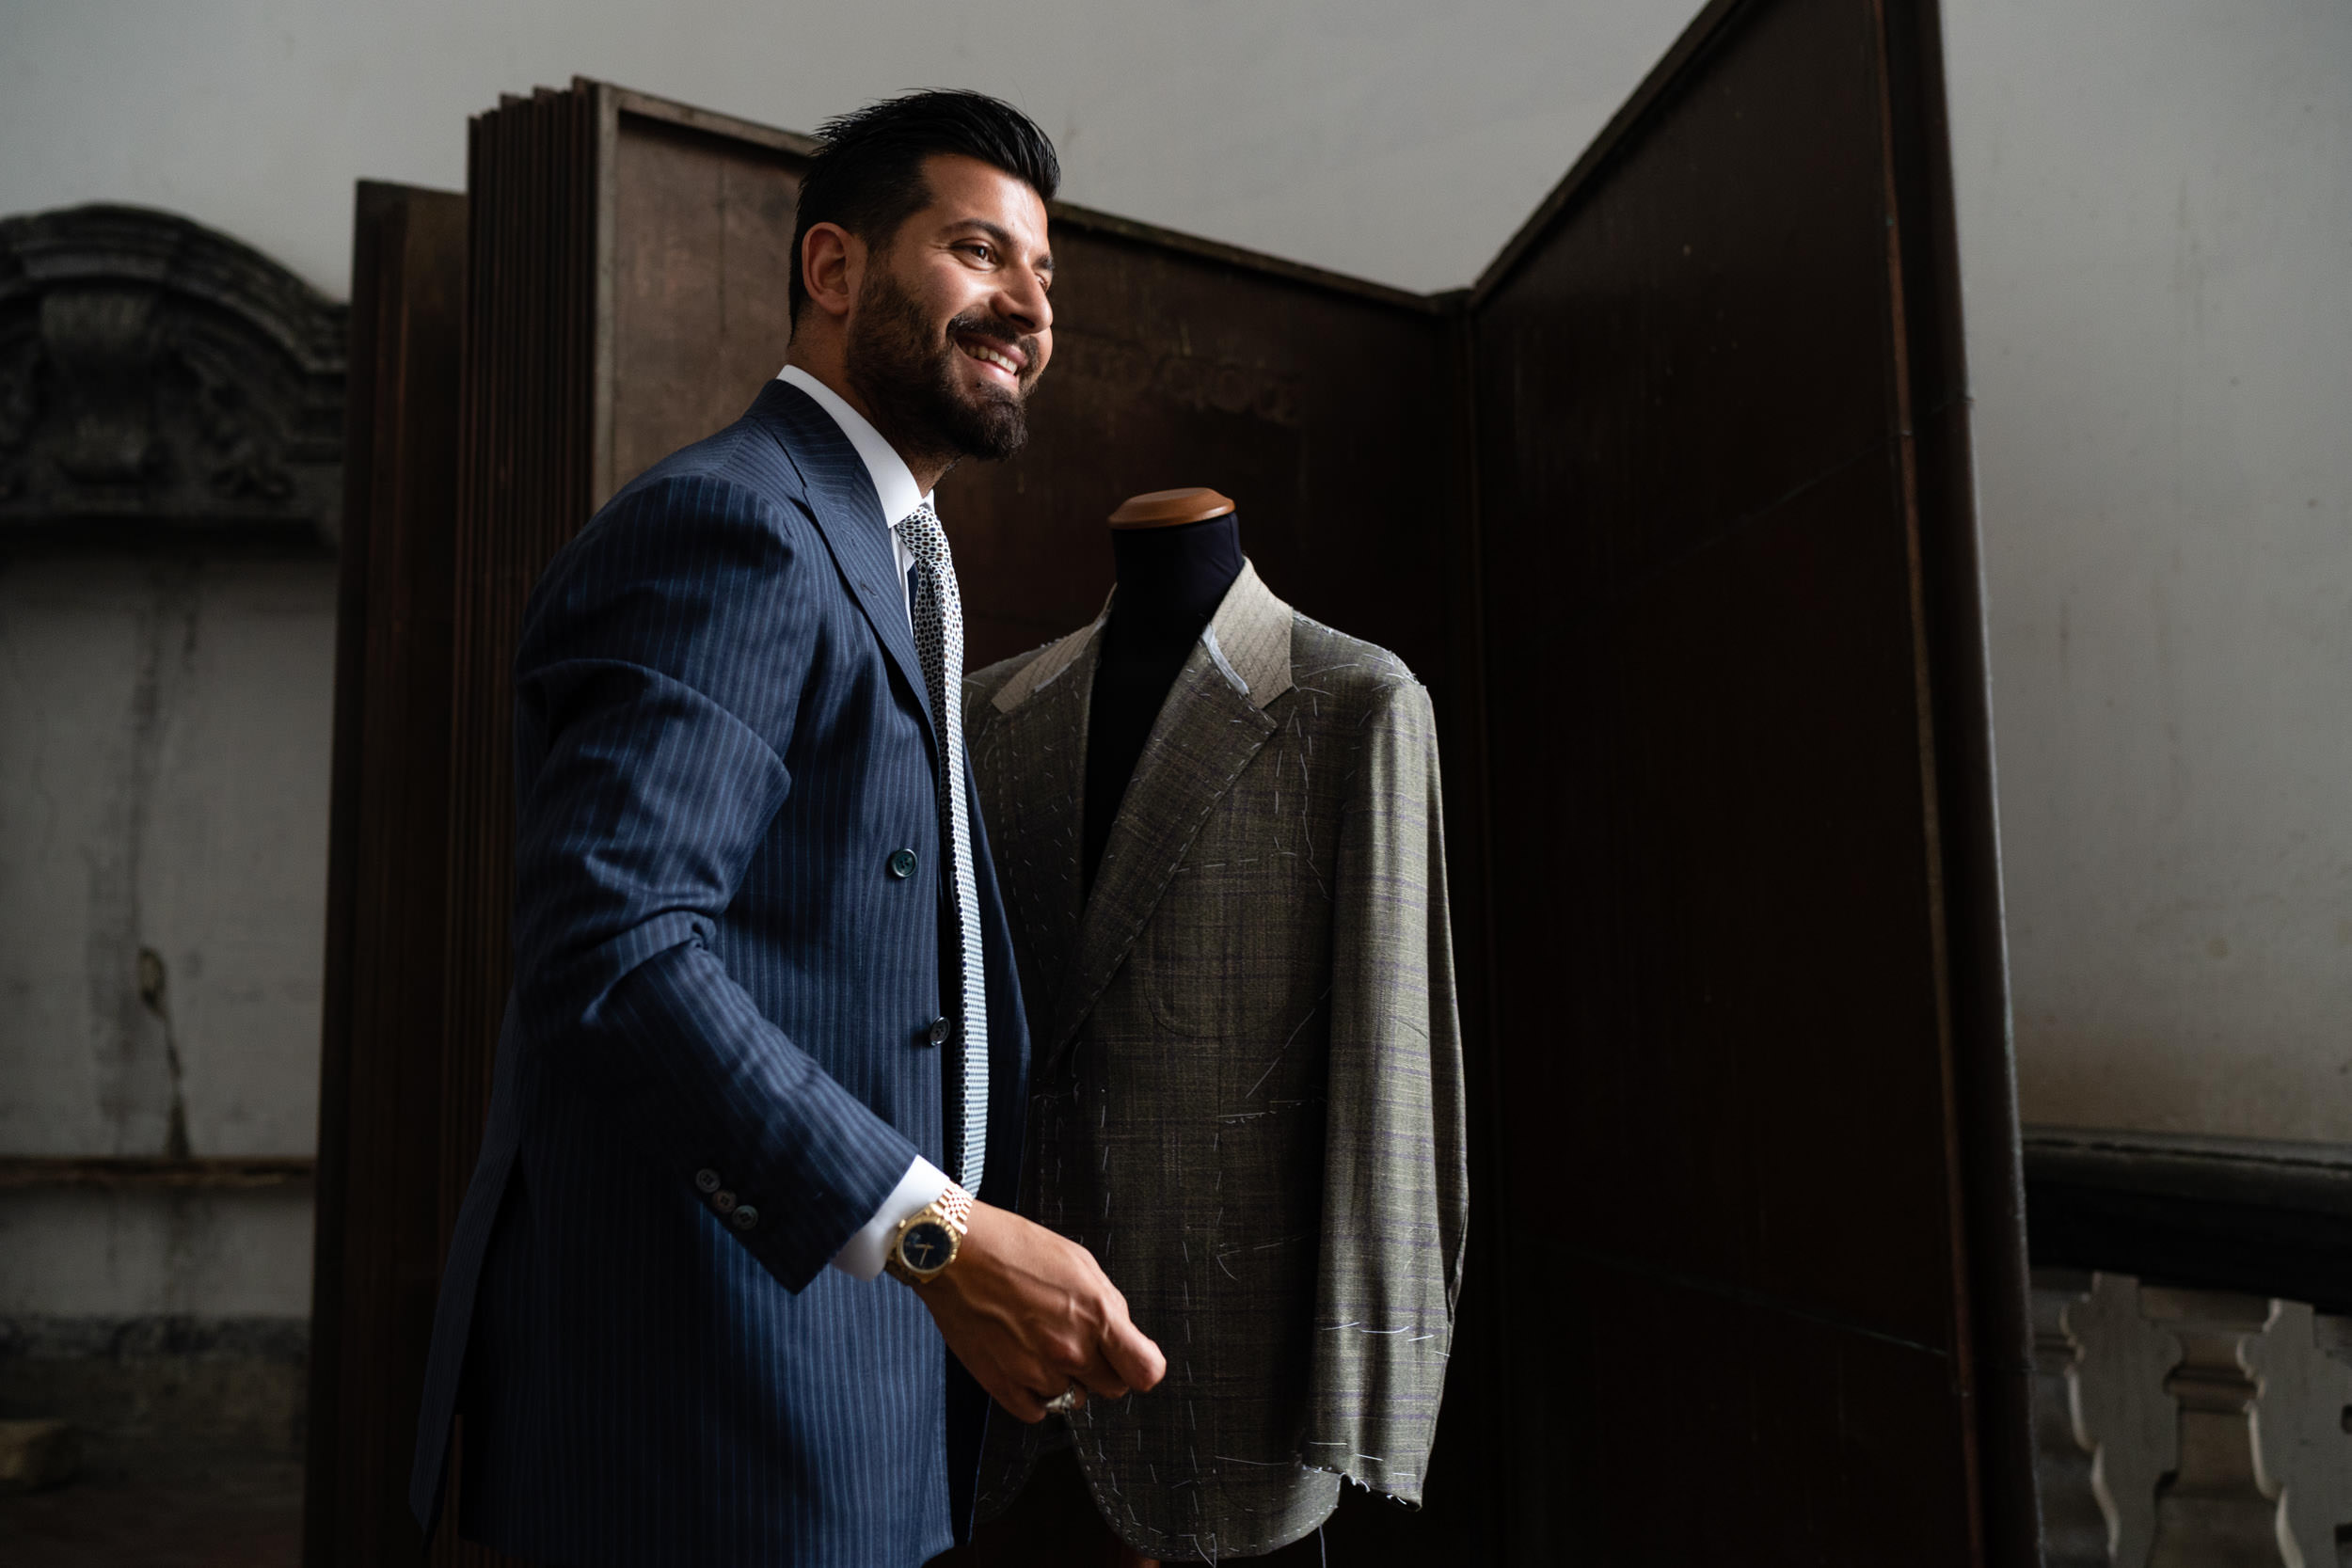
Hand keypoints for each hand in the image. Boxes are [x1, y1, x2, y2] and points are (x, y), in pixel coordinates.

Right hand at [914, 1201, 1166, 1421]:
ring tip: (1043, 1343)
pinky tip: (1025, 1361)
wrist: (955, 1252)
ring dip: (1066, 1378)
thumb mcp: (1079, 1262)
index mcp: (1097, 1315)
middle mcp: (1070, 1349)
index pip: (1145, 1371)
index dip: (1142, 1365)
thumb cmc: (1014, 1247)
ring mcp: (1036, 1372)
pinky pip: (1037, 1411)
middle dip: (1104, 1368)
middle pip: (1112, 1388)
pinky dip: (1036, 1394)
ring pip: (1073, 1398)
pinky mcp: (1003, 1385)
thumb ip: (1108, 1305)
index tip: (1134, 1359)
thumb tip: (1121, 1336)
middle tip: (1082, 1342)